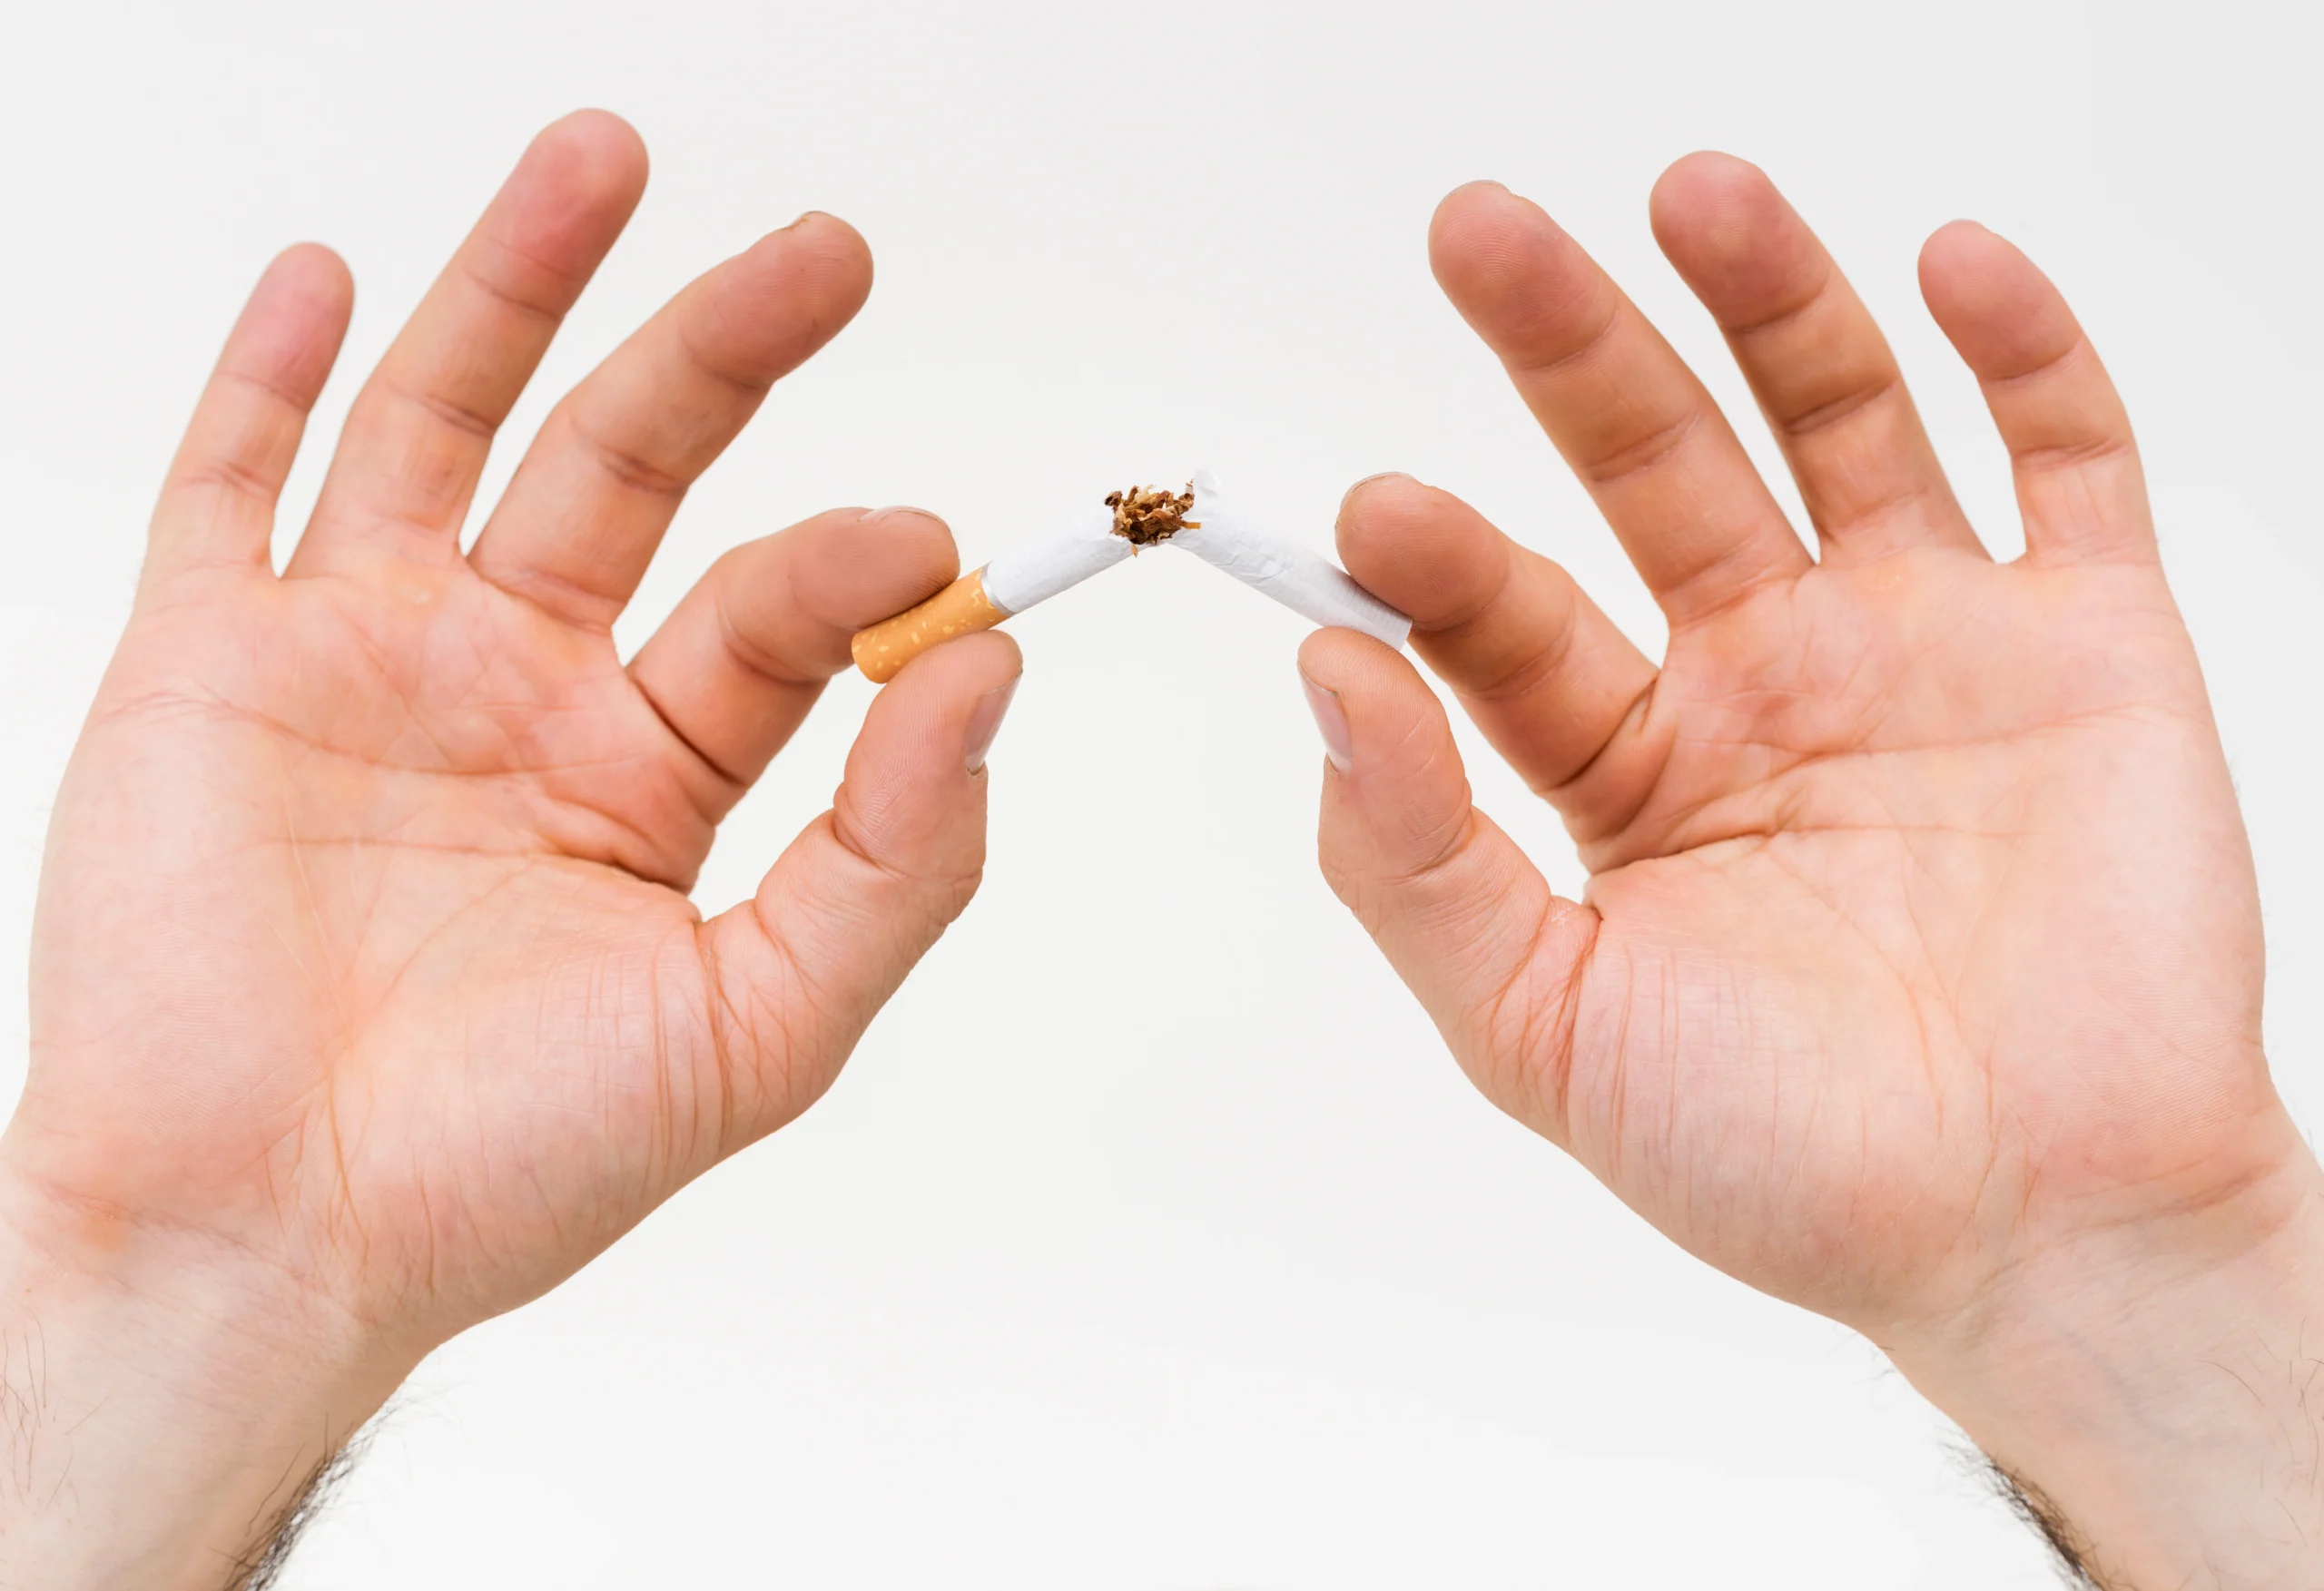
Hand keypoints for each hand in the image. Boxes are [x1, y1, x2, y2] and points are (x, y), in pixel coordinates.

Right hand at [0, 111, 1019, 1586]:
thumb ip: (896, 860)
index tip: (927, 544)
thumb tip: (990, 677)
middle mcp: (514, 691)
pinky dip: (271, 376)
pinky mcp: (207, 665)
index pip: (772, 613)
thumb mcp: (759, 1028)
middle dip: (725, 351)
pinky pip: (228, 484)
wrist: (271, 1245)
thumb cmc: (506, 1170)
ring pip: (447, 425)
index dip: (855, 561)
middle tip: (828, 254)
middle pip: (630, 467)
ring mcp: (360, 660)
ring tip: (608, 163)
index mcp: (648, 771)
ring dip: (521, 291)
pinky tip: (335, 278)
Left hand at [1302, 155, 2323, 1584]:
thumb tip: (1326, 686)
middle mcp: (1763, 679)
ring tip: (1693, 193)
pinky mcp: (2088, 644)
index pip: (1512, 619)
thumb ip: (1416, 866)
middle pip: (1651, 467)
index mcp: (1629, 767)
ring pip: (1836, 421)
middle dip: (1569, 348)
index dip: (1443, 557)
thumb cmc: (1788, 1163)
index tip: (1373, 511)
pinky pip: (2061, 460)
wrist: (2035, 1241)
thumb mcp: (1545, 1032)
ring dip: (1766, 302)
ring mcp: (1924, 644)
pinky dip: (2019, 354)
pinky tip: (1947, 267)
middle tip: (1480, 235)